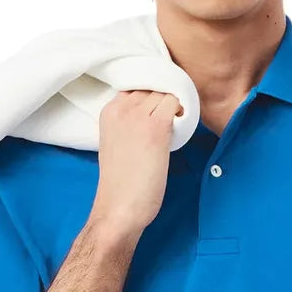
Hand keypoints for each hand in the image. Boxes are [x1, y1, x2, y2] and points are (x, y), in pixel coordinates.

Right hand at [92, 89, 182, 235]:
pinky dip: (183, 109)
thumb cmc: (120, 183)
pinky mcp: (157, 127)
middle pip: (152, 85)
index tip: (159, 104)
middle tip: (171, 114)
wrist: (119, 206)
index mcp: (109, 112)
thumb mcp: (116, 143)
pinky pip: (176, 102)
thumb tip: (153, 113)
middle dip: (164, 96)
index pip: (136, 85)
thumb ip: (128, 123)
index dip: (151, 93)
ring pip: (166, 91)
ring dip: (174, 104)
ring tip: (176, 121)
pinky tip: (181, 124)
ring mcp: (138, 116)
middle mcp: (122, 108)